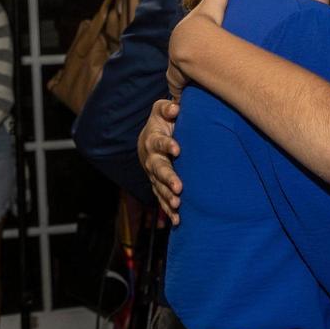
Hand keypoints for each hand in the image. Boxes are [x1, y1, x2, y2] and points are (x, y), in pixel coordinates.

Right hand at [138, 99, 182, 222]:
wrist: (151, 138)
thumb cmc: (163, 121)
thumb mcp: (162, 110)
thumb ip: (167, 107)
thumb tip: (175, 107)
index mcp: (153, 140)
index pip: (159, 142)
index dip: (167, 144)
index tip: (177, 148)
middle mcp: (151, 159)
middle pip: (158, 169)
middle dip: (168, 178)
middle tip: (178, 188)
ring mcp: (153, 175)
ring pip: (158, 187)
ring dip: (167, 197)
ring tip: (177, 205)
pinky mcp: (157, 186)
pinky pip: (161, 200)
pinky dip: (168, 211)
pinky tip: (177, 221)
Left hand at [167, 0, 235, 100]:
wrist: (195, 40)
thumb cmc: (206, 20)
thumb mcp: (216, 0)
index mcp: (182, 34)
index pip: (184, 40)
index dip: (192, 45)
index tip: (199, 50)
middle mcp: (176, 52)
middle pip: (179, 61)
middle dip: (185, 66)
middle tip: (199, 72)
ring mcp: (175, 69)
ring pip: (178, 78)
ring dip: (184, 83)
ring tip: (196, 89)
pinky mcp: (178, 83)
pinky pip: (180, 91)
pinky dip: (183, 95)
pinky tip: (189, 100)